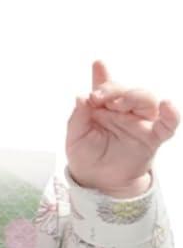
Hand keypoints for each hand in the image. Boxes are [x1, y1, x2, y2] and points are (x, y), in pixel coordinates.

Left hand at [65, 60, 178, 196]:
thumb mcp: (75, 138)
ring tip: (118, 105)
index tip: (97, 65)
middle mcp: (123, 111)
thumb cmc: (87, 158)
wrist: (99, 183)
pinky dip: (172, 114)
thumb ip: (77, 117)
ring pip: (146, 100)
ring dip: (133, 97)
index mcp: (103, 108)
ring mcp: (139, 123)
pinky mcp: (152, 137)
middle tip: (97, 98)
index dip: (102, 76)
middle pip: (126, 90)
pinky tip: (167, 105)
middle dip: (113, 89)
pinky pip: (168, 124)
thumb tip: (80, 96)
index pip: (105, 87)